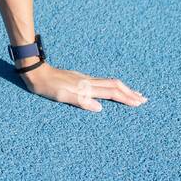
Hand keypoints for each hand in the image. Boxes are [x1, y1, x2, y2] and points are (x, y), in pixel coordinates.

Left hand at [16, 61, 147, 111]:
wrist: (36, 72)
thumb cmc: (47, 87)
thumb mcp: (61, 97)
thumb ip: (81, 101)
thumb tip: (100, 108)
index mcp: (86, 87)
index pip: (112, 92)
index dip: (126, 98)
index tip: (139, 103)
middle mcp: (88, 82)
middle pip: (115, 85)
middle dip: (130, 93)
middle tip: (144, 99)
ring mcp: (84, 79)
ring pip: (110, 82)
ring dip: (124, 89)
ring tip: (133, 94)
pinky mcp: (80, 78)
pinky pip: (102, 82)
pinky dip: (113, 86)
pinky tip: (112, 89)